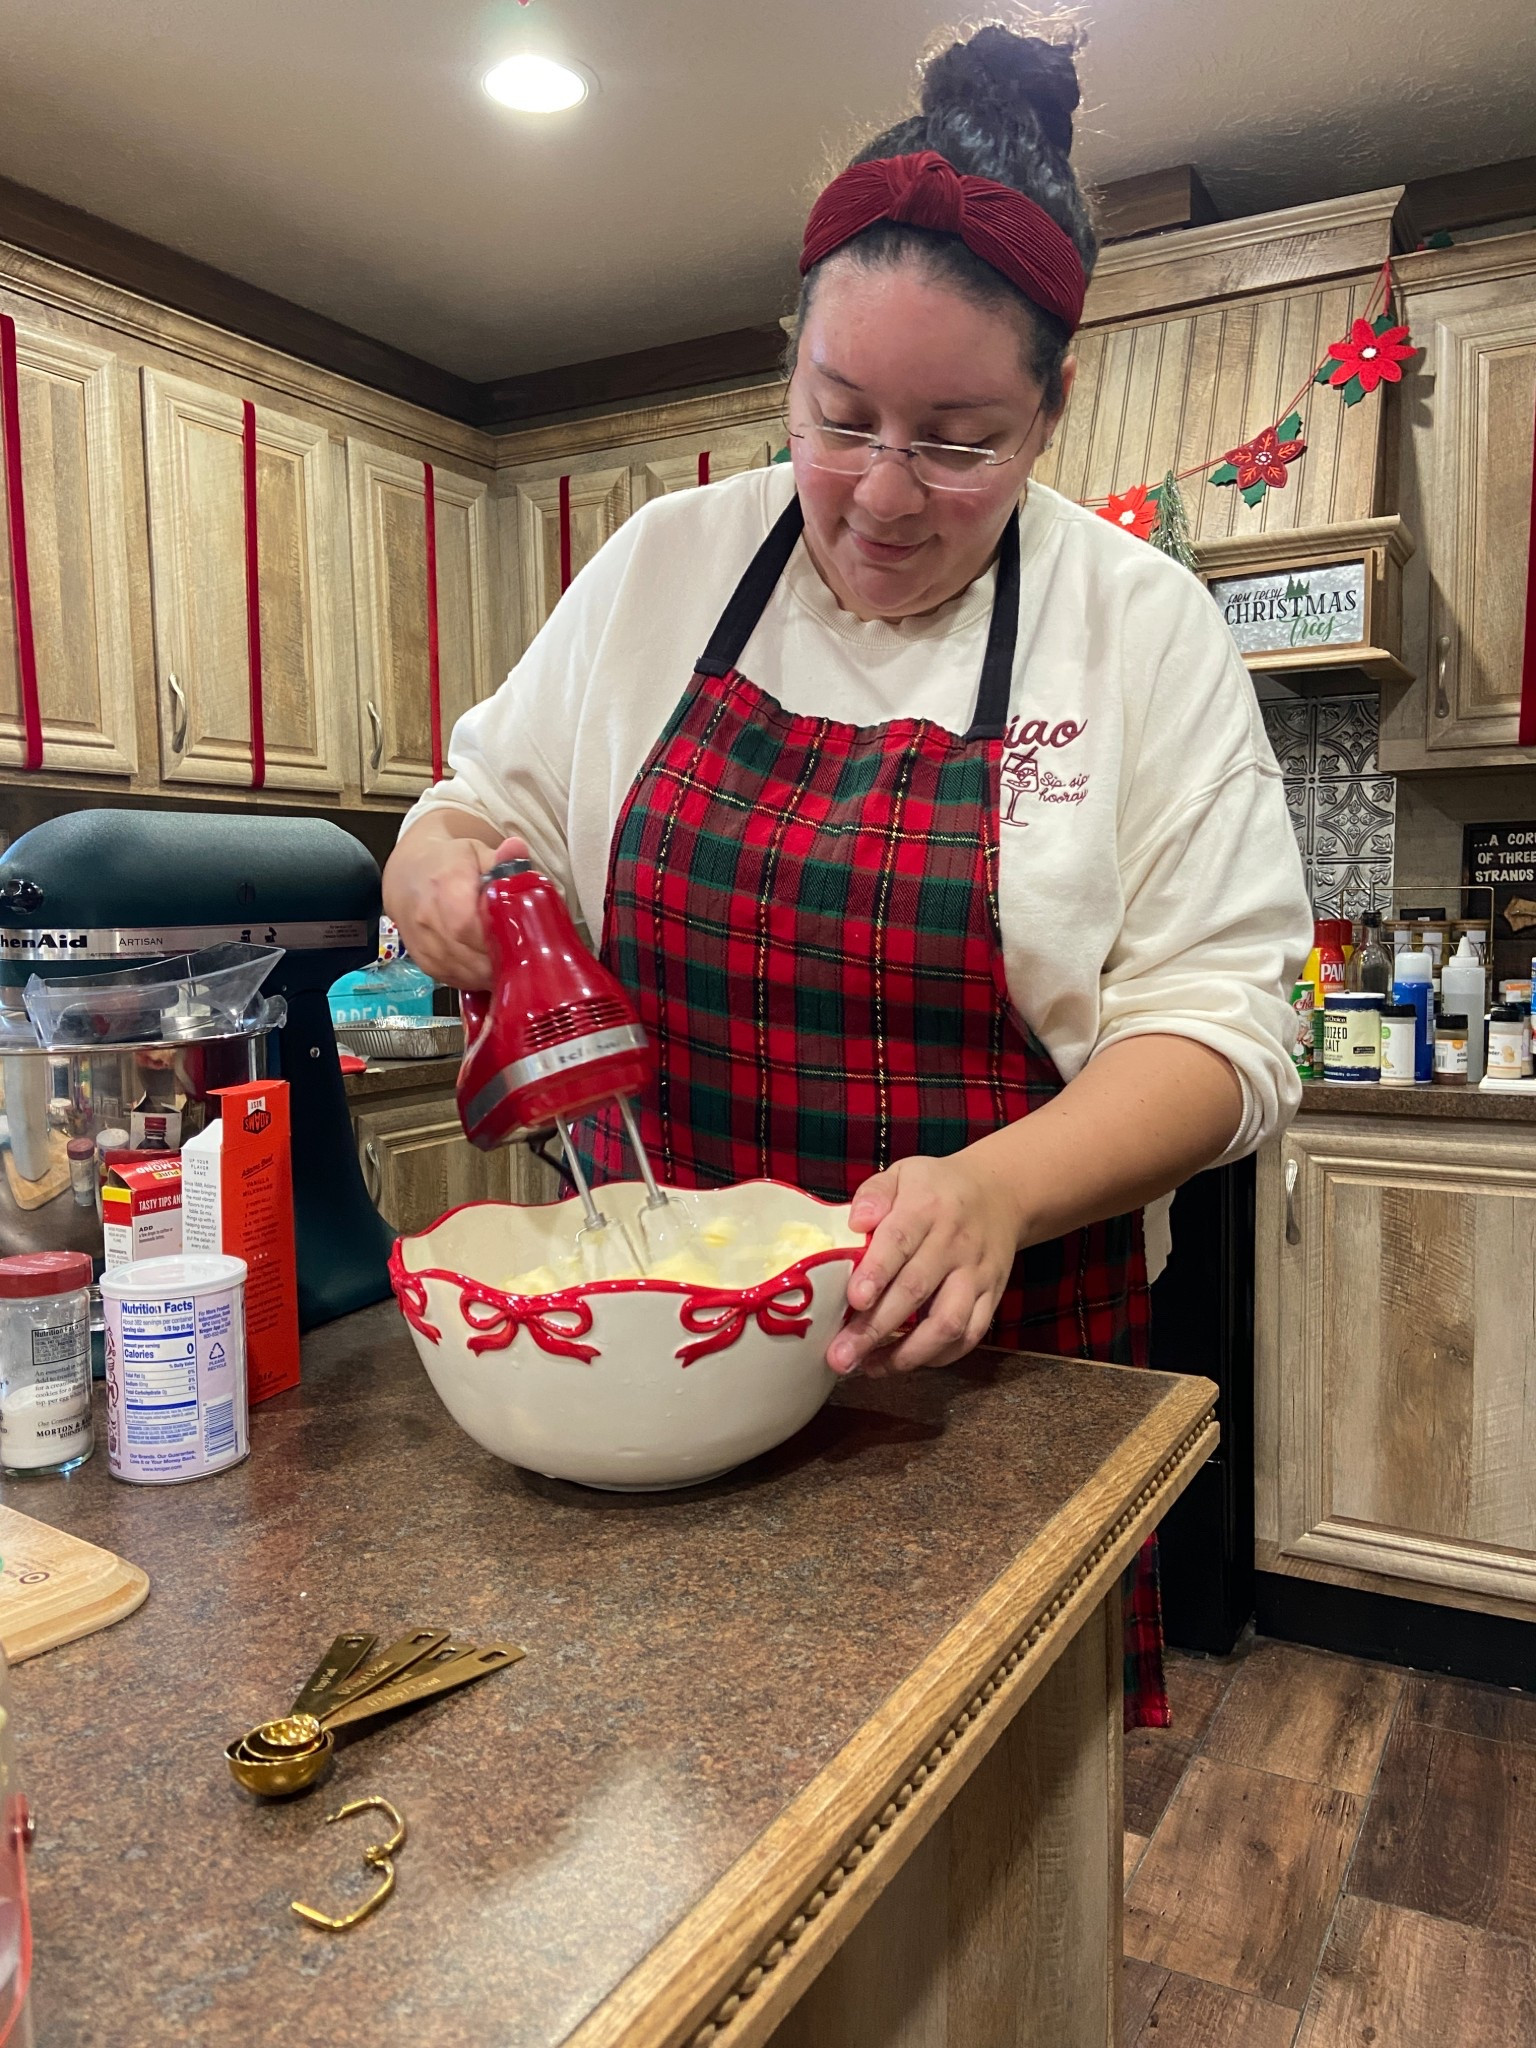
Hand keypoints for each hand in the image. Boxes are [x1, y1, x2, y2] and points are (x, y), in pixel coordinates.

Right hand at [381, 831, 527, 987]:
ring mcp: (424, 946)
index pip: (467, 924)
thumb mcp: (476, 852)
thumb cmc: (448, 865)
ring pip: (466, 974)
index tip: (520, 936)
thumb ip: (502, 858)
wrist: (408, 878)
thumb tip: (517, 849)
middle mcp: (428, 920)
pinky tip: (490, 966)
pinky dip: (477, 978)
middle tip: (524, 952)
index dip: (496, 937)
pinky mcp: (425, 965)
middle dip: (502, 959)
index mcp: (444, 887)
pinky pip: (457, 981)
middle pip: (471, 956)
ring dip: (492, 972)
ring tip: (510, 959)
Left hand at [826, 1152, 1024, 1377]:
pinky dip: (939, 1356)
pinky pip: (970, 1335)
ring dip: (908, 1352)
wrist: (1000, 1193)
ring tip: (871, 1367)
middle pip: (916, 1290)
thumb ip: (874, 1194)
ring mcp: (976, 1274)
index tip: (854, 1300)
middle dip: (876, 1328)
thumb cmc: (937, 1189)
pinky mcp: (992, 1296)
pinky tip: (905, 1361)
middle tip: (842, 1355)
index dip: (876, 1273)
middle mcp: (955, 1243)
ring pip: (948, 1323)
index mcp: (927, 1208)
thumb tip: (856, 1222)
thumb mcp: (903, 1174)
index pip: (901, 1240)